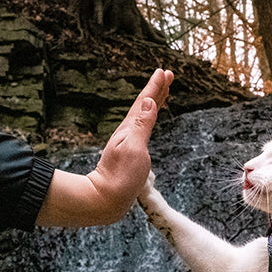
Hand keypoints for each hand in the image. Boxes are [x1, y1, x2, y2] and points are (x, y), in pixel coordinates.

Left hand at [36, 69, 173, 226]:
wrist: (105, 199)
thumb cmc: (121, 177)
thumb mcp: (134, 148)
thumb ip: (142, 124)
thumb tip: (149, 101)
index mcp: (130, 129)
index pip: (144, 102)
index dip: (155, 87)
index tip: (164, 72)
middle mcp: (127, 133)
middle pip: (144, 107)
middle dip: (156, 91)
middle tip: (167, 75)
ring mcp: (128, 144)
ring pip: (143, 117)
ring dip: (153, 103)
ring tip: (161, 93)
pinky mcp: (129, 155)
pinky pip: (142, 130)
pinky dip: (149, 121)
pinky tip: (149, 122)